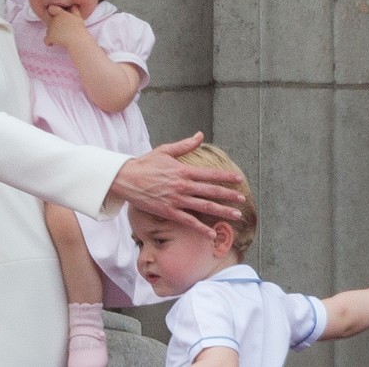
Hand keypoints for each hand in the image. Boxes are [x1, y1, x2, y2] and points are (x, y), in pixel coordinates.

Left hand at [43, 5, 87, 48]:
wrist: (78, 41)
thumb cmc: (79, 30)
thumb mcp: (79, 18)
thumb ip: (75, 11)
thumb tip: (74, 6)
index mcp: (62, 14)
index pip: (51, 8)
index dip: (52, 12)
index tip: (55, 16)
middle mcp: (55, 19)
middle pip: (50, 22)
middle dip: (54, 26)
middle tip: (62, 31)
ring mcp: (51, 28)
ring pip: (48, 31)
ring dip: (52, 34)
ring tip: (61, 38)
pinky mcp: (50, 36)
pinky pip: (46, 40)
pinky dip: (48, 42)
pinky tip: (53, 44)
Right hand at [113, 132, 245, 236]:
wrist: (125, 179)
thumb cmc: (145, 164)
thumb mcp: (165, 150)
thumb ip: (185, 145)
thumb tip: (200, 135)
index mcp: (183, 170)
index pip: (210, 174)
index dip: (226, 177)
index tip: (239, 180)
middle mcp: (183, 186)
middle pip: (211, 191)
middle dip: (229, 195)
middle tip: (242, 199)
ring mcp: (177, 200)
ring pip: (204, 207)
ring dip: (222, 211)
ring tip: (236, 215)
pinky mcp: (169, 212)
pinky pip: (188, 221)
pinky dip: (201, 228)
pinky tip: (212, 233)